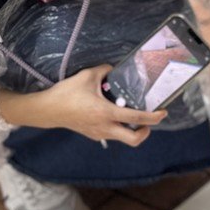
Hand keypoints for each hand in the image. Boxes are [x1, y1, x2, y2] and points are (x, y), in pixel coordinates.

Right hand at [32, 65, 165, 145]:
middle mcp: (105, 127)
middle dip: (146, 132)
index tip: (163, 112)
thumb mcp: (87, 76)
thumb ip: (105, 71)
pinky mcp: (92, 135)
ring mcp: (99, 133)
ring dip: (132, 130)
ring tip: (133, 117)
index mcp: (106, 112)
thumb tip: (114, 69)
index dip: (153, 117)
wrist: (47, 110)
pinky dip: (119, 128)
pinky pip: (112, 135)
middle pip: (133, 140)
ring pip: (123, 138)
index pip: (137, 118)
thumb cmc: (66, 93)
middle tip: (148, 122)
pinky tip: (116, 116)